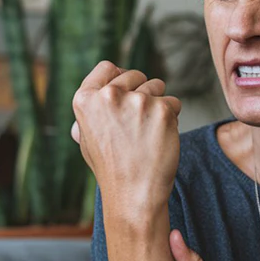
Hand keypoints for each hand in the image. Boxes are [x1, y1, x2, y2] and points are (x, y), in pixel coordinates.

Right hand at [71, 61, 181, 205]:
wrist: (134, 193)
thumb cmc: (112, 168)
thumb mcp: (88, 137)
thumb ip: (93, 111)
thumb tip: (104, 90)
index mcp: (85, 99)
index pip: (107, 67)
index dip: (120, 76)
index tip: (127, 90)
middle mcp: (109, 96)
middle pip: (135, 75)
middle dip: (142, 92)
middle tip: (140, 122)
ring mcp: (137, 101)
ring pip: (157, 86)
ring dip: (158, 104)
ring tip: (149, 131)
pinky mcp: (162, 110)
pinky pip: (174, 102)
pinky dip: (172, 117)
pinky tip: (161, 136)